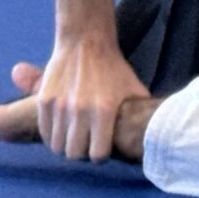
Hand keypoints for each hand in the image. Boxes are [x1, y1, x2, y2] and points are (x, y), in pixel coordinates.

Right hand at [36, 18, 147, 162]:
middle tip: (86, 143)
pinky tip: (62, 127)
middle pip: (75, 154)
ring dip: (66, 144)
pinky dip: (52, 135)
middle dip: (82, 152)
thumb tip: (153, 135)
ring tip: (74, 135)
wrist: (85, 42)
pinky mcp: (45, 100)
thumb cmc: (113, 68)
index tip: (102, 148)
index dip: (100, 154)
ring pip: (57, 146)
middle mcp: (80, 110)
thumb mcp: (133, 89)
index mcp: (104, 110)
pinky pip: (45, 133)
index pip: (97, 155)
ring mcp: (60, 106)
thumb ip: (141, 114)